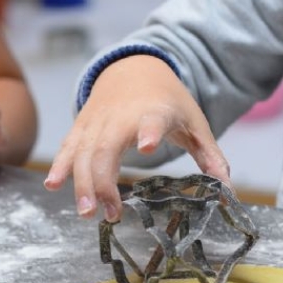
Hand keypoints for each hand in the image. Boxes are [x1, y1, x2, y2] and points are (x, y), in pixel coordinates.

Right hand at [44, 55, 229, 222]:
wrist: (135, 68)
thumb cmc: (168, 101)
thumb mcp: (195, 124)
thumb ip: (210, 156)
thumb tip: (229, 191)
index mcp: (155, 111)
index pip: (152, 120)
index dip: (148, 131)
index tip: (146, 146)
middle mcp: (122, 116)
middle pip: (106, 148)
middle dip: (104, 181)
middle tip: (111, 214)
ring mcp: (98, 120)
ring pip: (83, 152)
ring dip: (82, 184)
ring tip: (87, 213)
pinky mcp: (82, 125)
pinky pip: (69, 146)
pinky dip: (60, 166)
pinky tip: (53, 185)